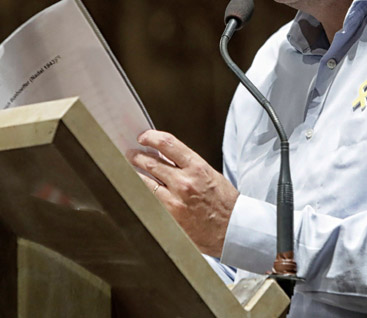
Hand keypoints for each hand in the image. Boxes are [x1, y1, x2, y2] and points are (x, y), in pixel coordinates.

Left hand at [127, 129, 238, 257]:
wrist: (234, 230)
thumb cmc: (225, 203)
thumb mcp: (210, 175)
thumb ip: (187, 165)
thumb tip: (165, 156)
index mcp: (198, 168)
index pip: (167, 144)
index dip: (151, 137)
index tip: (144, 137)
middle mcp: (184, 182)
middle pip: (151, 162)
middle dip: (137, 156)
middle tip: (132, 153)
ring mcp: (175, 201)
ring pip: (145, 181)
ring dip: (135, 173)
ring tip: (131, 169)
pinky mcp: (169, 216)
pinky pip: (149, 200)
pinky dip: (142, 192)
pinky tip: (139, 188)